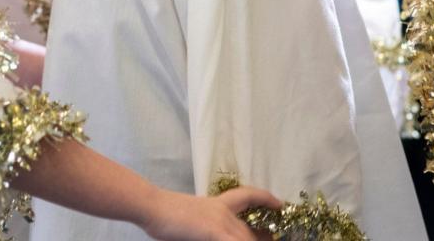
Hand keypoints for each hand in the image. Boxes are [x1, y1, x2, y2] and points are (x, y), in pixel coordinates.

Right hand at [141, 186, 280, 240]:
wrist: (154, 207)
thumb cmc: (165, 213)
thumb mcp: (191, 218)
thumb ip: (204, 225)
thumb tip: (209, 230)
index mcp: (217, 204)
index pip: (247, 196)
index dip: (266, 199)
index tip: (280, 204)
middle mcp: (224, 212)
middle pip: (251, 230)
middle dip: (266, 238)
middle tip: (275, 240)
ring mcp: (222, 222)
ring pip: (248, 239)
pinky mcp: (216, 231)